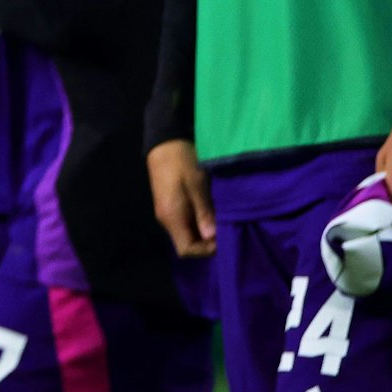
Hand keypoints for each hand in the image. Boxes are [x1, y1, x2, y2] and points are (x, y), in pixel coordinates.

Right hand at [147, 140, 216, 257]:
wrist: (165, 141)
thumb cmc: (182, 161)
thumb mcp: (197, 184)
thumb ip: (204, 212)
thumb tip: (212, 237)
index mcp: (172, 217)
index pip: (186, 250)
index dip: (205, 251)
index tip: (223, 240)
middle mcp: (166, 219)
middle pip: (187, 243)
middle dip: (208, 242)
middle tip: (227, 229)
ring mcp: (166, 212)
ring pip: (187, 233)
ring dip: (204, 231)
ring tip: (222, 220)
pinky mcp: (170, 204)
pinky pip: (185, 222)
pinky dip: (199, 222)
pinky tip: (211, 211)